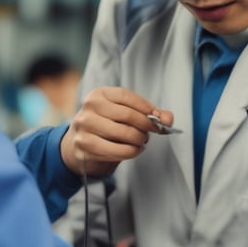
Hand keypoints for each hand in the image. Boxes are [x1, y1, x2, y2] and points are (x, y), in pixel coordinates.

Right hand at [60, 86, 175, 177]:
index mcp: (98, 95)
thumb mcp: (123, 114)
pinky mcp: (85, 147)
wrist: (79, 143)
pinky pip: (117, 151)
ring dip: (139, 140)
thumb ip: (148, 114)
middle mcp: (88, 108)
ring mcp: (84, 128)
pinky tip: (134, 150)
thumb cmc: (106, 126)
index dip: (146, 107)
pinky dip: (132, 152)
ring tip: (142, 141)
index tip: (159, 117)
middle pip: (127, 115)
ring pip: (124, 133)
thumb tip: (168, 118)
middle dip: (146, 125)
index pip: (126, 96)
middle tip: (152, 132)